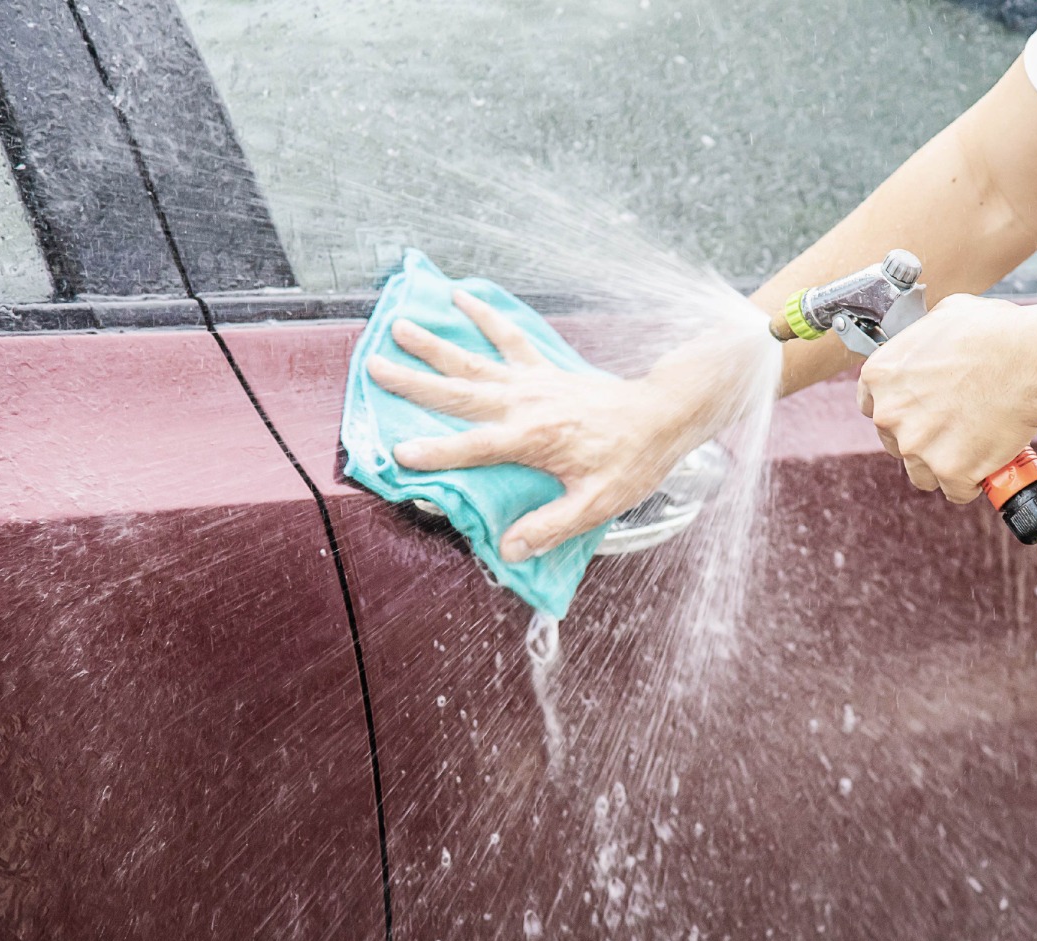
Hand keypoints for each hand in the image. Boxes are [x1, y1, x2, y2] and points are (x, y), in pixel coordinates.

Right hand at [367, 290, 711, 562]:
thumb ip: (551, 527)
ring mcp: (533, 382)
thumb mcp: (596, 504)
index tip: (401, 454)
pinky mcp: (545, 369)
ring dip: (436, 344)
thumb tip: (509, 549)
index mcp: (533, 439)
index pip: (474, 447)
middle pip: (459, 393)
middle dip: (414, 381)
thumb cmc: (631, 461)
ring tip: (399, 325)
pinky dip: (485, 315)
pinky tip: (462, 296)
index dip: (437, 452)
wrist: (663, 415)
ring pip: (474, 360)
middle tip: (374, 366)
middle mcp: (526, 404)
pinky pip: (510, 337)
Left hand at [856, 293, 1036, 502]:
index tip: (918, 412)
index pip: (870, 405)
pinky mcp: (949, 471)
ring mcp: (917, 446)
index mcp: (881, 375)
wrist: (1032, 360)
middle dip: (922, 438)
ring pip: (920, 472)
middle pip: (895, 441)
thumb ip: (923, 338)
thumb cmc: (996, 333)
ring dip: (943, 464)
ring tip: (973, 444)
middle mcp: (889, 413)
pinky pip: (955, 489)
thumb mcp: (946, 315)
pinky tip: (988, 462)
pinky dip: (973, 482)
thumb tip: (928, 342)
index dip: (899, 411)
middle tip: (956, 424)